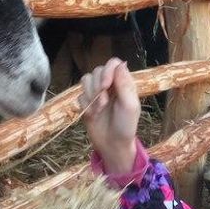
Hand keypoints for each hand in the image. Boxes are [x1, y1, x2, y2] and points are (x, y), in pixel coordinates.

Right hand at [78, 58, 139, 175]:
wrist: (112, 145)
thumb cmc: (126, 126)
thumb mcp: (130, 106)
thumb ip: (124, 84)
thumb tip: (120, 63)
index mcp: (123, 83)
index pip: (113, 63)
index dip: (107, 71)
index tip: (105, 85)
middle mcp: (109, 85)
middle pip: (96, 70)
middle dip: (97, 87)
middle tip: (103, 103)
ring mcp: (96, 93)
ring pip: (85, 80)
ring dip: (91, 96)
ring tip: (99, 110)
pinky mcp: (86, 103)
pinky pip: (79, 95)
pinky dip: (85, 105)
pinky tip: (92, 115)